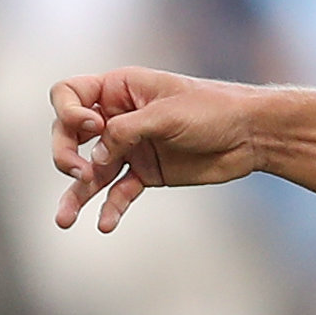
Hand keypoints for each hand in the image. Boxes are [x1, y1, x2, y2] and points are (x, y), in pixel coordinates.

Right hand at [50, 68, 263, 232]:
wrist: (252, 134)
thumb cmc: (213, 109)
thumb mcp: (167, 114)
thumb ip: (126, 132)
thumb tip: (94, 158)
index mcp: (119, 89)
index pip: (69, 94)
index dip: (69, 113)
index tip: (94, 127)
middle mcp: (119, 117)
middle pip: (70, 136)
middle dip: (65, 155)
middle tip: (79, 173)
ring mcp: (131, 146)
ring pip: (91, 170)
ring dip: (77, 195)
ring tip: (63, 220)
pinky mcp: (147, 172)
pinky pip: (120, 191)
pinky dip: (111, 207)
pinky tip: (105, 225)